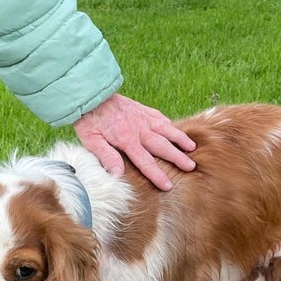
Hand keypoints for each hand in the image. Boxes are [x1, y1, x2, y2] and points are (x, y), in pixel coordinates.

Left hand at [73, 93, 195, 190]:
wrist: (90, 93)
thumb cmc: (88, 119)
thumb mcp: (91, 141)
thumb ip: (107, 156)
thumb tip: (118, 174)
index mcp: (127, 140)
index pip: (145, 162)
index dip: (157, 175)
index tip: (168, 186)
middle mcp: (139, 129)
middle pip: (163, 146)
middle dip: (177, 157)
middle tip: (191, 167)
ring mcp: (142, 117)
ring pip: (166, 129)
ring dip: (180, 139)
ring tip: (192, 147)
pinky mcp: (141, 109)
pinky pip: (159, 116)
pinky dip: (168, 123)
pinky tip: (173, 128)